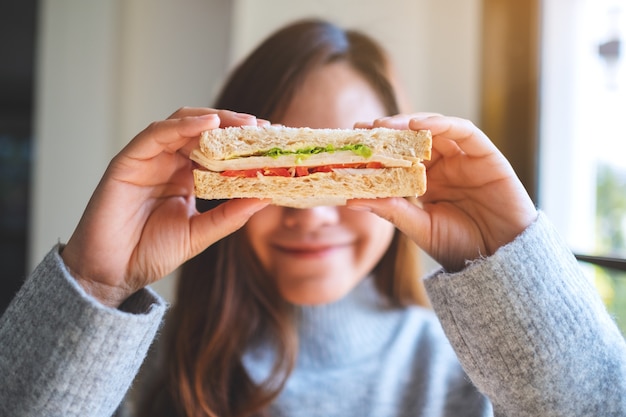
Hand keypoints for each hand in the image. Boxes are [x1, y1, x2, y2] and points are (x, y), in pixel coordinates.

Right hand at [61, 108, 269, 306]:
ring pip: (181, 124)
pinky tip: (208, 123)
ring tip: (243, 122)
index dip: (243, 142)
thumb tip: (266, 197)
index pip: (216, 149)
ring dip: (214, 119)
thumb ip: (230, 215)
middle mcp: (168, 163)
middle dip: (234, 125)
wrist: (112, 273)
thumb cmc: (151, 252)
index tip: (271, 140)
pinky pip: (155, 134)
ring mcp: (147, 159)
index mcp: (186, 177)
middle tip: (263, 126)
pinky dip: (182, 126)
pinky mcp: (127, 161)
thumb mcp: (200, 233)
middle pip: (202, 130)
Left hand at [350, 114, 536, 271]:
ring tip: (387, 125)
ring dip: (411, 123)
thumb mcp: (419, 227)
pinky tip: (420, 124)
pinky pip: (465, 132)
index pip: (399, 156)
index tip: (354, 139)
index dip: (378, 146)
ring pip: (436, 129)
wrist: (498, 261)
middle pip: (415, 138)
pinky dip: (443, 124)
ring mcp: (465, 160)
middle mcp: (445, 166)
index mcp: (426, 182)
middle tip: (366, 127)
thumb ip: (391, 210)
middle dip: (390, 130)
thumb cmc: (460, 247)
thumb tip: (351, 200)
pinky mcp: (487, 157)